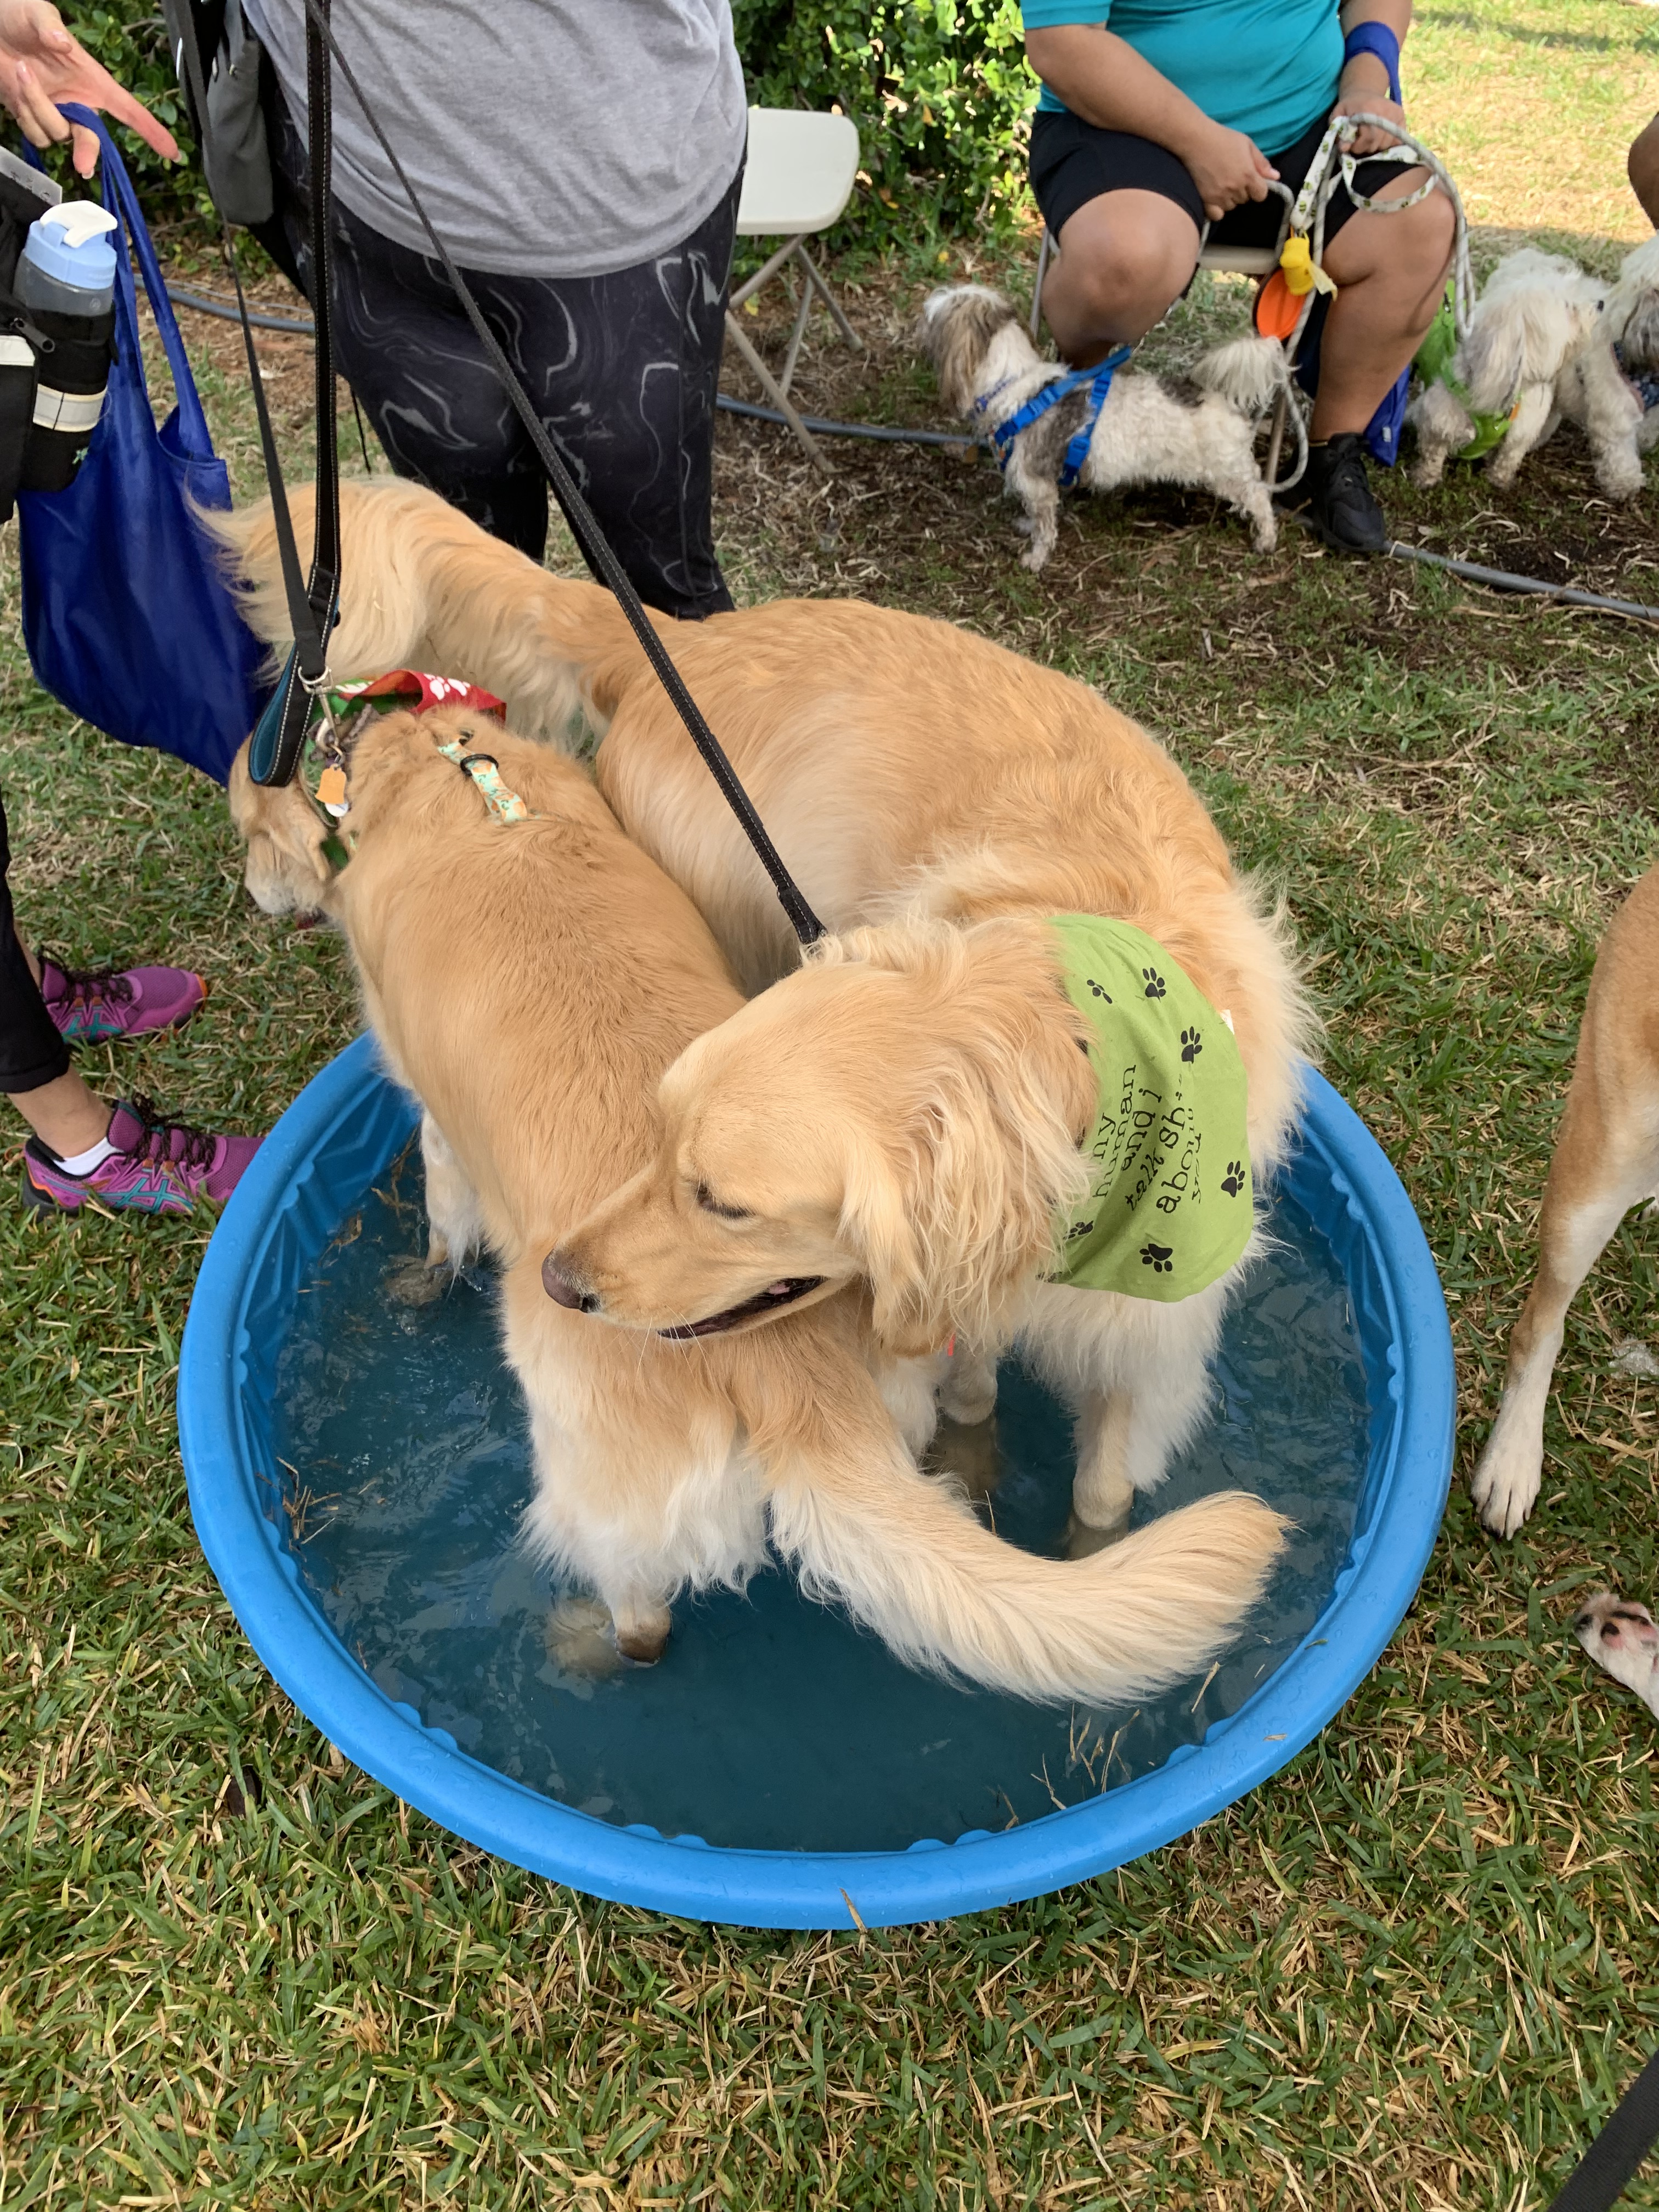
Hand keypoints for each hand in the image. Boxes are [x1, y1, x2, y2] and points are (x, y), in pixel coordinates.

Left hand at [0, 0, 178, 176]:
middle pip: (91, 140)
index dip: (151, 131)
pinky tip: (15, 88)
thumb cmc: (16, 15)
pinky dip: (23, 114)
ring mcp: (55, 112)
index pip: (128, 109)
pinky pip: (35, 134)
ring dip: (36, 106)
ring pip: (56, 135)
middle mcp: (76, 101)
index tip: (172, 152)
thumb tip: (63, 44)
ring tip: (21, 70)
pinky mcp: (32, 118)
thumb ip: (51, 26)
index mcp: (90, 80)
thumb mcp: (37, 12)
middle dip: (87, 152)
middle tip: (82, 164)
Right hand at [1182, 120, 1277, 223]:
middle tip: (1233, 176)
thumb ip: (1262, 163)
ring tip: (1222, 184)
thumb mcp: (1247, 144)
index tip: (1252, 181)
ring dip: (1229, 199)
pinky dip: (1217, 209)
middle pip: (1245, 200)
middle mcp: (1235, 189)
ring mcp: (1219, 196)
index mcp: (1248, 175)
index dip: (1258, 188)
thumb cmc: (1222, 138)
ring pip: (1231, 207)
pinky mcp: (1205, 200)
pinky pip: (1217, 215)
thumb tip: (1276, 177)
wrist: (1195, 140)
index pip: (1261, 194)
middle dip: (1243, 190)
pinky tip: (1215, 197)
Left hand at [1332, 67, 1405, 157]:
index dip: (1358, 146)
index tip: (1351, 146)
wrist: (1364, 92)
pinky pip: (1397, 140)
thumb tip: (1344, 148)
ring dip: (1376, 147)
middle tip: (1359, 144)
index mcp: (1368, 108)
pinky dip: (1387, 144)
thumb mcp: (1337, 115)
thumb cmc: (1349, 107)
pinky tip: (1379, 139)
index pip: (1368, 136)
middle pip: (1378, 142)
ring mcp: (1395, 113)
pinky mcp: (1401, 116)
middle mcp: (1385, 109)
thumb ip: (1337, 132)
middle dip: (1366, 148)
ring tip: (1368, 139)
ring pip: (1387, 144)